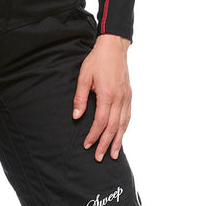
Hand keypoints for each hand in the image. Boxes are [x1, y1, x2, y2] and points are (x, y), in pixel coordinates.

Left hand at [72, 33, 131, 159]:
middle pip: (113, 127)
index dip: (94, 135)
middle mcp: (119, 99)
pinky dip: (124, 128)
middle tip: (99, 157)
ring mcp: (126, 98)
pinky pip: (128, 116)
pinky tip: (121, 136)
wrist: (114, 48)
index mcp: (107, 95)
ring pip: (123, 124)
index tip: (87, 145)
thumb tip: (76, 116)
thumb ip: (80, 98)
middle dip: (106, 144)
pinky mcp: (129, 95)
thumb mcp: (84, 77)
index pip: (100, 122)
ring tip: (114, 154)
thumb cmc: (97, 61)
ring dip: (118, 140)